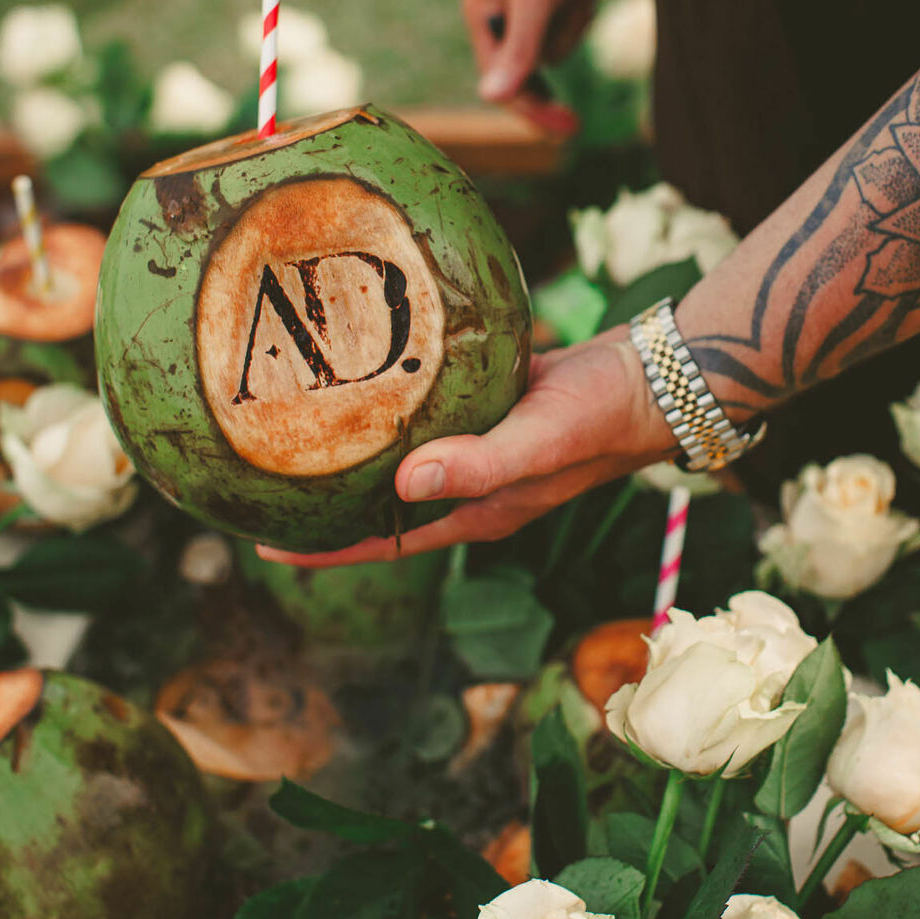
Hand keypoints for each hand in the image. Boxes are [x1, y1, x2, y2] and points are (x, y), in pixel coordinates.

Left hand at [256, 329, 676, 567]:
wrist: (652, 376)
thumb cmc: (600, 417)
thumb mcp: (538, 444)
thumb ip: (477, 465)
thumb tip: (404, 485)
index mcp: (478, 509)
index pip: (388, 541)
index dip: (329, 550)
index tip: (267, 548)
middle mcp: (472, 482)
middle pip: (388, 500)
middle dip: (331, 499)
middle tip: (268, 482)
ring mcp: (480, 441)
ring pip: (406, 450)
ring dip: (361, 444)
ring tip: (301, 423)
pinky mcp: (490, 401)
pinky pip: (432, 406)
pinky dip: (398, 396)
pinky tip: (367, 368)